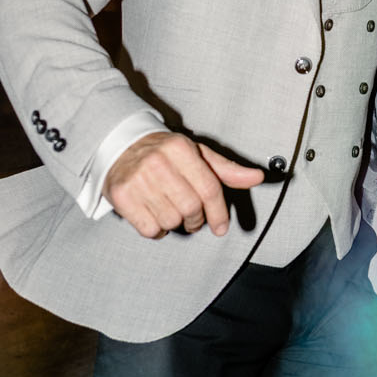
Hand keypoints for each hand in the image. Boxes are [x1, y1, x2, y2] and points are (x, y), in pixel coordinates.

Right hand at [104, 131, 262, 238]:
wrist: (119, 146)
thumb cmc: (163, 153)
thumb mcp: (196, 154)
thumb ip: (226, 169)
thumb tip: (257, 177)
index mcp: (180, 148)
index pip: (209, 188)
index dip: (219, 212)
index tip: (221, 227)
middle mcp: (158, 162)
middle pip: (191, 208)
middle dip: (196, 220)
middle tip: (193, 218)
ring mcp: (138, 180)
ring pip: (171, 220)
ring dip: (176, 223)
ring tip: (170, 210)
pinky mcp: (122, 196)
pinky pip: (149, 229)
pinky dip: (157, 229)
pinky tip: (155, 215)